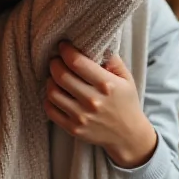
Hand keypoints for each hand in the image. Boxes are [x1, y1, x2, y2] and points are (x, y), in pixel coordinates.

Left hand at [45, 41, 156, 167]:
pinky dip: (49, 99)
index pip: (77, 62)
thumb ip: (112, 59)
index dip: (65, 50)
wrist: (129, 135)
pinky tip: (56, 93)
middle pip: (61, 75)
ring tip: (56, 77)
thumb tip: (96, 43)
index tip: (63, 46)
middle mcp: (92, 101)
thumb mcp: (126, 78)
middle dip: (54, 63)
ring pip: (52, 92)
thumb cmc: (126, 102)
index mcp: (106, 85)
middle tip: (56, 60)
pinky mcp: (73, 129)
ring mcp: (81, 117)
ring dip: (50, 80)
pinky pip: (50, 110)